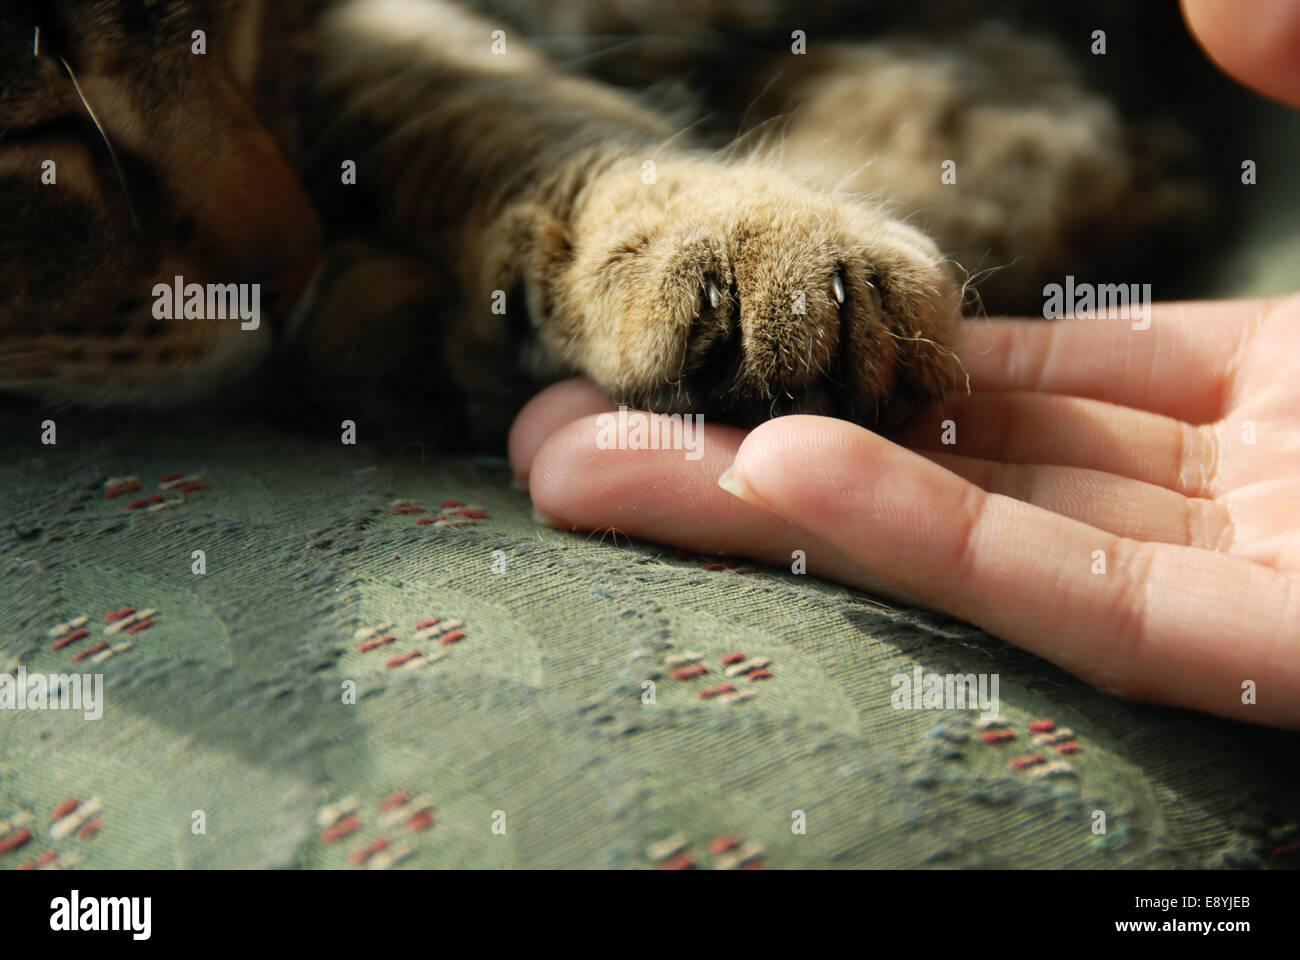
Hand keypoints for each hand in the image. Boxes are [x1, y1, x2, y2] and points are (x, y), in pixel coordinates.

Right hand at [510, 296, 1299, 726]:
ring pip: (967, 533)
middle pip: (943, 465)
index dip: (852, 360)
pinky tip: (773, 484)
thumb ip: (1297, 51)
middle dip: (748, 451)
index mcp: (1258, 390)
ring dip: (773, 506)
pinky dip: (921, 539)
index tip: (711, 355)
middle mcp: (1219, 492)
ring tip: (590, 472)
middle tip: (566, 442)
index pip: (1014, 379)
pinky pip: (1077, 594)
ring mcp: (1240, 573)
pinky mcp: (1271, 652)